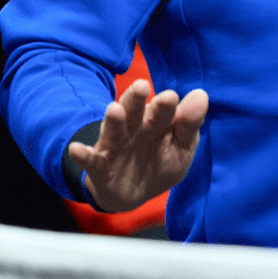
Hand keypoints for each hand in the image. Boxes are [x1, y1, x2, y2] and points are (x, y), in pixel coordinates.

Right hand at [67, 79, 207, 211]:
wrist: (135, 193)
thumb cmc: (162, 162)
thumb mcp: (181, 147)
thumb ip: (189, 125)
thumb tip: (201, 95)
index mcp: (157, 122)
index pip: (163, 111)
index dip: (166, 105)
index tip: (171, 96)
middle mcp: (134, 129)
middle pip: (135, 112)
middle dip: (137, 100)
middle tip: (141, 86)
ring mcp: (115, 146)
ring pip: (114, 130)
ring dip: (113, 120)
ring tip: (114, 109)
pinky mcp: (99, 167)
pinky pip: (90, 160)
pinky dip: (83, 155)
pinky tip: (76, 149)